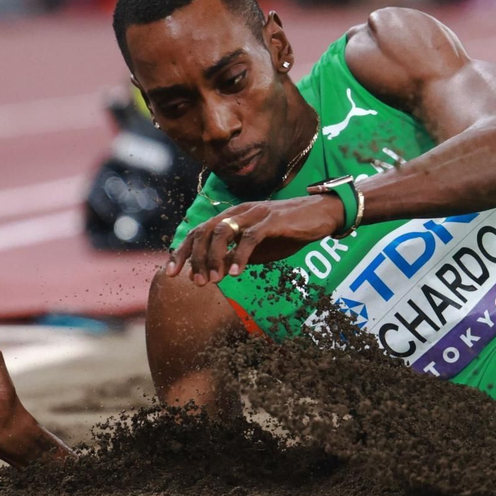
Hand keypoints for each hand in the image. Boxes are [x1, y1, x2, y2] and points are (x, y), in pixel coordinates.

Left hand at [166, 194, 344, 284]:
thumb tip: (214, 272)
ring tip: (213, 280)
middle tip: (195, 282)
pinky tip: (236, 274)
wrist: (323, 215)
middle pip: (205, 231)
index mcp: (233, 217)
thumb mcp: (259, 250)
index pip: (199, 232)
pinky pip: (250, 238)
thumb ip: (236, 257)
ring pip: (222, 232)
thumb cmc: (291, 231)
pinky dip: (240, 256)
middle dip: (194, 257)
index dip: (183, 251)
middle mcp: (239, 212)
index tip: (172, 273)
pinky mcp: (272, 220)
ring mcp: (255, 214)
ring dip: (213, 258)